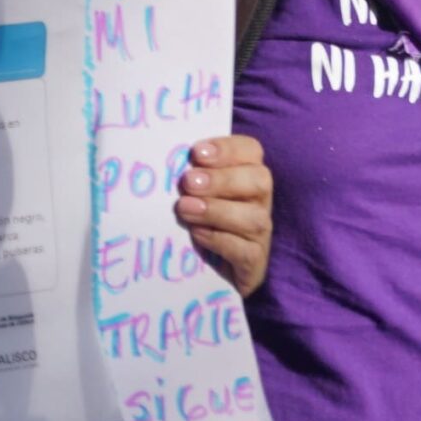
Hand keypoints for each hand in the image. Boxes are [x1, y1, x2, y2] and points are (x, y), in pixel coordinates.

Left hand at [175, 135, 272, 296]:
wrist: (208, 272)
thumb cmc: (195, 219)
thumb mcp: (190, 193)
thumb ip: (187, 175)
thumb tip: (160, 160)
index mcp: (246, 174)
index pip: (251, 150)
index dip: (227, 148)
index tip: (196, 152)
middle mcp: (259, 200)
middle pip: (259, 180)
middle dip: (222, 179)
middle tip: (187, 182)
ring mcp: (260, 231)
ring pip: (254, 218)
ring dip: (217, 211)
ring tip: (185, 208)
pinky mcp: (254, 260)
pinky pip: (246, 250)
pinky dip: (220, 240)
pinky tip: (196, 235)